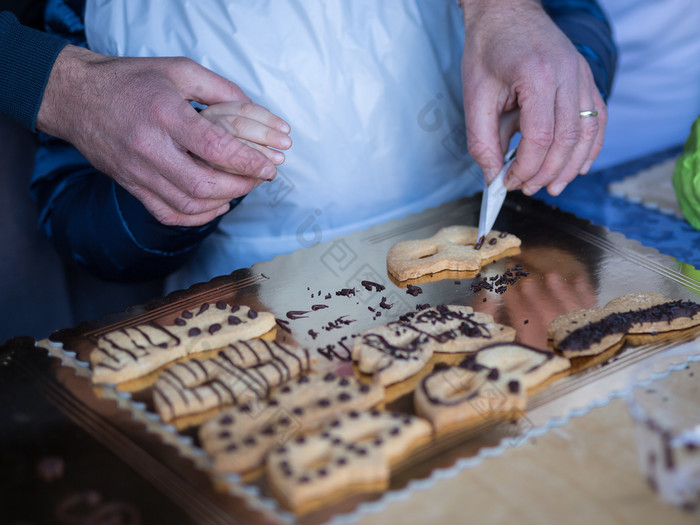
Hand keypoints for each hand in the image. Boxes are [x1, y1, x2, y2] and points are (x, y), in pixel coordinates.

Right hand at [36, 45, 291, 225]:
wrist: (75, 97)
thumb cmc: (130, 80)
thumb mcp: (178, 70)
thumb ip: (220, 90)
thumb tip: (258, 112)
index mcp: (164, 114)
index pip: (214, 147)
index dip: (247, 161)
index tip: (270, 166)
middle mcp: (149, 148)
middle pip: (204, 184)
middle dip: (241, 186)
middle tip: (259, 177)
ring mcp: (137, 172)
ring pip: (188, 205)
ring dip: (223, 202)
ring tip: (241, 188)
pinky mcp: (131, 186)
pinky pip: (168, 214)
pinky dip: (198, 217)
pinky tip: (216, 204)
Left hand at [459, 0, 606, 195]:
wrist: (505, 12)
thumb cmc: (488, 50)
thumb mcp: (474, 97)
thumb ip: (482, 141)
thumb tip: (492, 177)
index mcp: (538, 76)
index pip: (540, 137)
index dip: (526, 168)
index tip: (509, 182)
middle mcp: (568, 75)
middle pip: (567, 140)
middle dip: (547, 172)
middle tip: (526, 188)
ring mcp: (582, 75)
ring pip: (588, 132)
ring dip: (571, 166)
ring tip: (552, 186)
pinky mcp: (586, 78)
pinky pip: (597, 119)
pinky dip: (589, 147)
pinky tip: (577, 167)